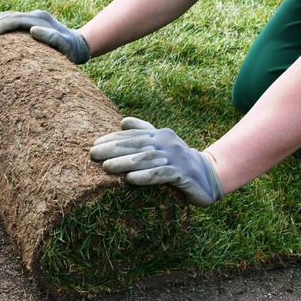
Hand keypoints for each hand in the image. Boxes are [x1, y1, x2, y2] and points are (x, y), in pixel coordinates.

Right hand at [0, 10, 89, 63]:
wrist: (80, 45)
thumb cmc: (71, 50)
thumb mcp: (65, 46)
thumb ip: (52, 39)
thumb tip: (33, 30)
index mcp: (40, 20)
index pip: (15, 20)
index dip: (0, 27)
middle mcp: (36, 15)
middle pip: (10, 17)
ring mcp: (34, 17)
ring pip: (10, 16)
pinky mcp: (33, 21)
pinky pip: (14, 19)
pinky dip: (1, 21)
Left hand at [90, 117, 223, 206]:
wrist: (208, 176)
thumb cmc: (177, 160)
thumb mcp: (161, 144)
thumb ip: (144, 132)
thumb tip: (123, 121)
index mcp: (160, 135)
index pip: (133, 135)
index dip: (113, 139)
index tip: (94, 145)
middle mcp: (168, 143)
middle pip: (137, 145)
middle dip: (113, 150)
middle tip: (93, 155)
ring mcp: (176, 158)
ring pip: (147, 159)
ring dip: (125, 163)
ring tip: (106, 167)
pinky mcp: (183, 175)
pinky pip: (162, 175)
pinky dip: (146, 176)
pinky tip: (131, 179)